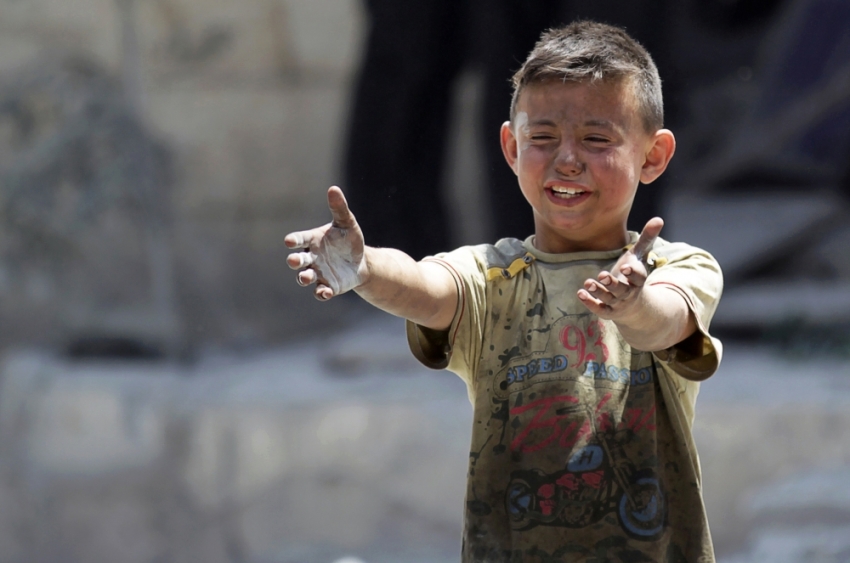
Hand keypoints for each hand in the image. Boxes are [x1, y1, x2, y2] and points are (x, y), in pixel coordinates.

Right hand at [284, 186, 365, 300]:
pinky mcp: (328, 286)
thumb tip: (333, 188)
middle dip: (295, 261)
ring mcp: (318, 273)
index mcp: (312, 240)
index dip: (293, 240)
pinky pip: (320, 291)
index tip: (289, 241)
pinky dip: (321, 293)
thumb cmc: (349, 240)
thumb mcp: (347, 223)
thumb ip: (339, 208)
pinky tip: (325, 292)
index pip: (298, 240)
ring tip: (305, 277)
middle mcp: (311, 258)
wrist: (361, 261)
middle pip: (298, 260)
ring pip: (305, 277)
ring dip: (303, 277)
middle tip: (294, 261)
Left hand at [577, 217, 663, 319]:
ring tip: (588, 282)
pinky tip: (580, 293)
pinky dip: (590, 302)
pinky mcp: (607, 311)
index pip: (638, 278)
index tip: (626, 267)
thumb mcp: (639, 257)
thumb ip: (646, 239)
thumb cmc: (633, 275)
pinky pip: (599, 309)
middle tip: (602, 275)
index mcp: (638, 280)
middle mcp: (629, 293)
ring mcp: (618, 303)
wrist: (633, 306)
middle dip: (613, 284)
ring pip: (609, 299)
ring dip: (599, 292)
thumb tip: (659, 219)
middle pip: (622, 290)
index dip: (633, 273)